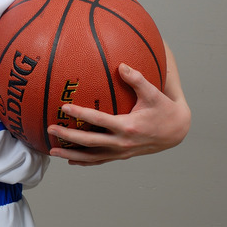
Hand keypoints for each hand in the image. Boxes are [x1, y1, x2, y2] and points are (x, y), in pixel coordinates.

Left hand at [47, 55, 190, 166]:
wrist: (176, 131)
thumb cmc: (163, 109)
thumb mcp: (153, 93)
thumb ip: (137, 79)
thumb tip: (121, 65)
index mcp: (128, 126)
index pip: (99, 120)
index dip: (81, 113)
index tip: (64, 107)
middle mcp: (122, 142)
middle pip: (90, 142)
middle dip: (68, 136)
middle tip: (50, 128)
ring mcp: (121, 152)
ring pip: (92, 157)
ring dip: (71, 154)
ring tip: (52, 151)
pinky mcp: (122, 156)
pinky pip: (100, 160)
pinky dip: (85, 162)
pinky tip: (71, 161)